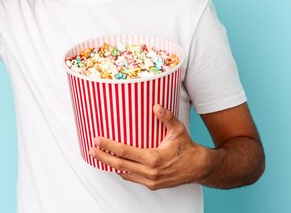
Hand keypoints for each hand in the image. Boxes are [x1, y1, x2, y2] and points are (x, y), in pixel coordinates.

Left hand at [89, 104, 208, 189]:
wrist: (199, 168)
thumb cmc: (187, 148)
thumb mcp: (178, 130)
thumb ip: (166, 117)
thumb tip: (155, 106)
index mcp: (153, 158)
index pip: (124, 152)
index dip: (108, 146)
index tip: (97, 140)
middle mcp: (150, 172)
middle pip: (119, 164)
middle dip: (102, 157)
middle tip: (91, 150)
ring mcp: (150, 180)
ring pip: (124, 173)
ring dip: (109, 165)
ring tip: (98, 156)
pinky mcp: (152, 185)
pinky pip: (132, 178)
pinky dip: (121, 171)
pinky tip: (114, 164)